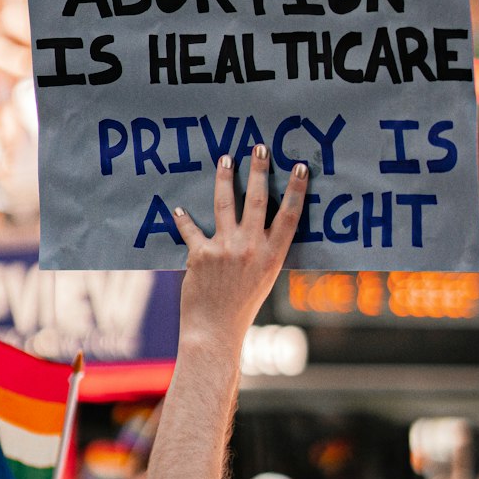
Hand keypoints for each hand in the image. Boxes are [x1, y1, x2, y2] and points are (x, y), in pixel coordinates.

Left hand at [173, 146, 308, 351]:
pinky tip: (178, 208)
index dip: (296, 190)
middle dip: (259, 170)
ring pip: (225, 203)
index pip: (289, 216)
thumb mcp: (263, 277)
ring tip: (226, 159)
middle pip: (257, 201)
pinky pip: (191, 228)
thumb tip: (262, 222)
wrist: (215, 332)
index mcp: (272, 256)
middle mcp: (251, 249)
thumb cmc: (241, 305)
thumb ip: (264, 250)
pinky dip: (184, 218)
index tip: (300, 166)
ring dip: (225, 178)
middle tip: (260, 147)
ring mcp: (225, 250)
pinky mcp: (201, 255)